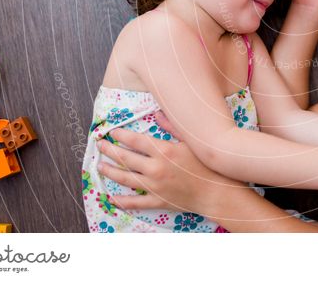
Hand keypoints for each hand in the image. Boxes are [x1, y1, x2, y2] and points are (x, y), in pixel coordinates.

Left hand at [96, 126, 240, 214]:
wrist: (218, 192)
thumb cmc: (208, 165)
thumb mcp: (192, 141)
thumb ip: (172, 126)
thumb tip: (156, 113)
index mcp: (164, 151)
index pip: (136, 141)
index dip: (121, 135)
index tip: (111, 132)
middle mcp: (156, 168)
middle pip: (126, 158)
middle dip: (110, 151)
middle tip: (100, 145)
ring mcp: (155, 186)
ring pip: (126, 179)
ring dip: (111, 172)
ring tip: (100, 166)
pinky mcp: (159, 201)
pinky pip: (136, 202)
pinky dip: (122, 201)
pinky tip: (112, 198)